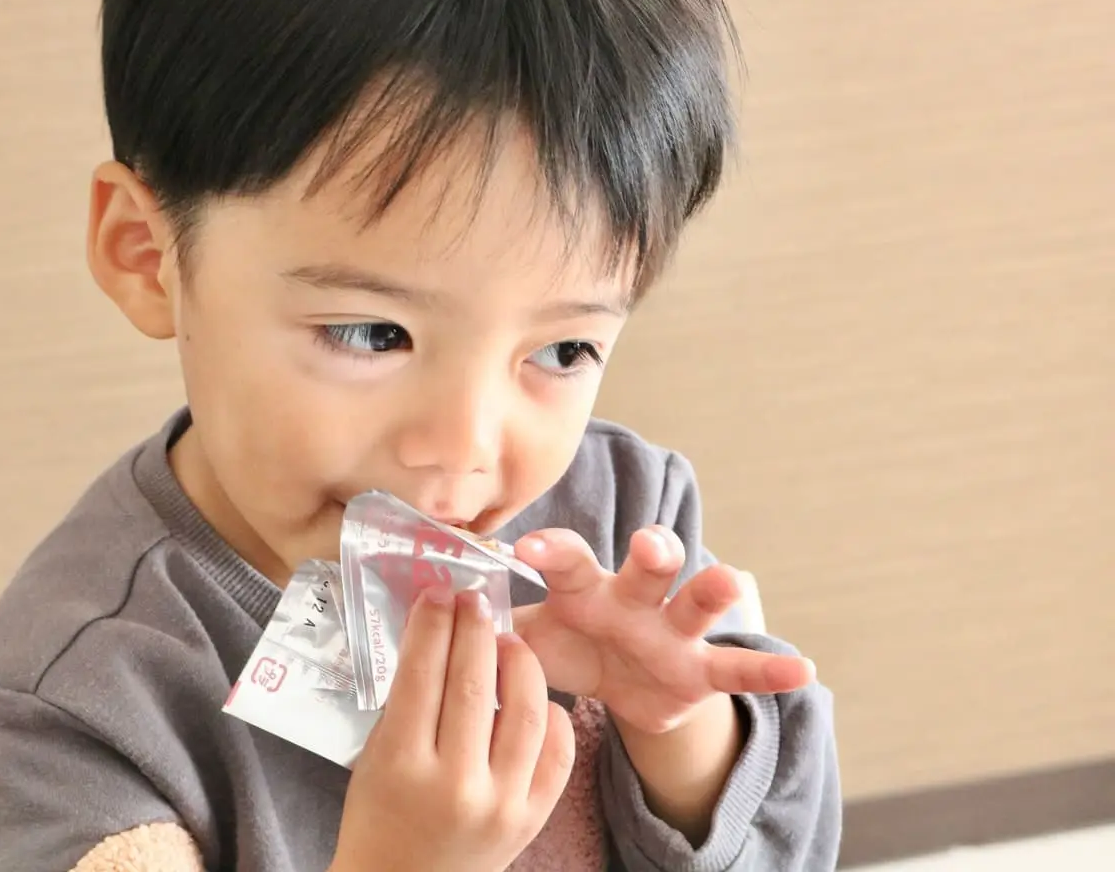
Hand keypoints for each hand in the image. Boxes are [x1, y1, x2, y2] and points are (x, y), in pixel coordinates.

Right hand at [331, 589, 575, 871]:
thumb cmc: (377, 817)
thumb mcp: (375, 756)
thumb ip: (406, 701)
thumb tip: (435, 631)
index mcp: (402, 764)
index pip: (422, 674)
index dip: (432, 625)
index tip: (438, 592)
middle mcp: (455, 783)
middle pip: (474, 684)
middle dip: (475, 629)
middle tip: (474, 599)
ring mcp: (501, 804)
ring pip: (527, 711)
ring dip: (519, 663)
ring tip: (507, 639)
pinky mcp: (532, 819)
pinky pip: (557, 752)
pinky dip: (552, 715)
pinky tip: (536, 694)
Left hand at [513, 526, 814, 734]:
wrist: (627, 690)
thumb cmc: (574, 647)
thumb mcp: (532, 639)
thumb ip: (492, 625)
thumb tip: (430, 603)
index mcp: (585, 589)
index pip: (566, 563)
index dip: (548, 554)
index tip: (523, 551)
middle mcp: (634, 598)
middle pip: (646, 564)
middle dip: (651, 549)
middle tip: (650, 544)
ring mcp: (674, 631)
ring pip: (697, 601)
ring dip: (713, 588)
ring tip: (732, 580)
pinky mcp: (703, 668)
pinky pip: (737, 668)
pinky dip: (768, 670)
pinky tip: (803, 670)